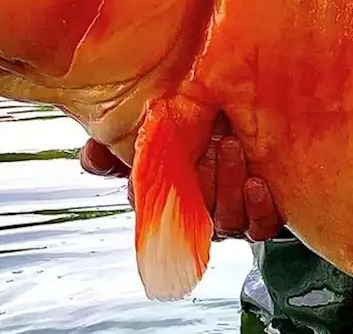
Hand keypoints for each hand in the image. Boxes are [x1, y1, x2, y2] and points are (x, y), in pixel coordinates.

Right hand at [78, 113, 283, 241]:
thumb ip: (124, 139)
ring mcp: (229, 217)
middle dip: (200, 180)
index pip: (148, 207)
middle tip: (211, 142)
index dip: (146, 197)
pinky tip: (257, 185)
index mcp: (170, 195)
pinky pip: (258, 227)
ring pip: (225, 220)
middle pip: (192, 213)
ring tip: (232, 148)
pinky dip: (258, 208)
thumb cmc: (204, 130)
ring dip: (228, 187)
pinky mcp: (261, 219)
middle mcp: (198, 210)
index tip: (148, 174)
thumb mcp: (163, 126)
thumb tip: (91, 154)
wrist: (256, 124)